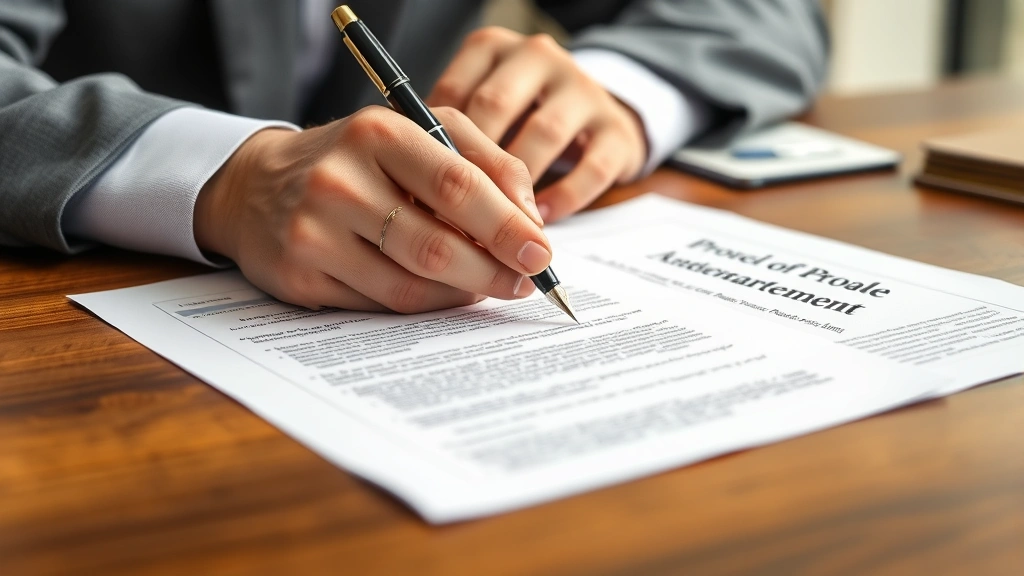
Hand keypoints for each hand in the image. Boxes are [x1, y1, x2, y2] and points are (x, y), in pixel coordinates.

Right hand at [193, 106, 550, 312]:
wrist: (256, 186)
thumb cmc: (357, 158)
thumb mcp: (418, 133)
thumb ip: (484, 161)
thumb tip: (530, 219)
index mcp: (377, 133)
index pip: (456, 183)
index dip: (506, 225)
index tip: (541, 253)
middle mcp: (338, 181)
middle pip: (436, 245)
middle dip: (493, 271)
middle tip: (525, 283)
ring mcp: (313, 233)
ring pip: (410, 286)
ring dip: (461, 294)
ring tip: (486, 286)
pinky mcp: (300, 278)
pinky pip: (380, 306)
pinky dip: (421, 304)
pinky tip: (440, 292)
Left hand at [428, 27, 646, 222]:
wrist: (597, 120)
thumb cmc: (519, 123)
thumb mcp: (482, 114)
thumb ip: (449, 136)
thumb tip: (410, 188)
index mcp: (492, 49)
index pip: (454, 91)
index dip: (434, 146)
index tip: (422, 191)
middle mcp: (537, 57)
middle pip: (495, 106)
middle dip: (473, 165)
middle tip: (455, 210)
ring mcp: (582, 88)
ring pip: (544, 133)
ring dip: (518, 183)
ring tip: (498, 221)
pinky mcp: (617, 129)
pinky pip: (590, 167)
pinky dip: (563, 198)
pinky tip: (541, 217)